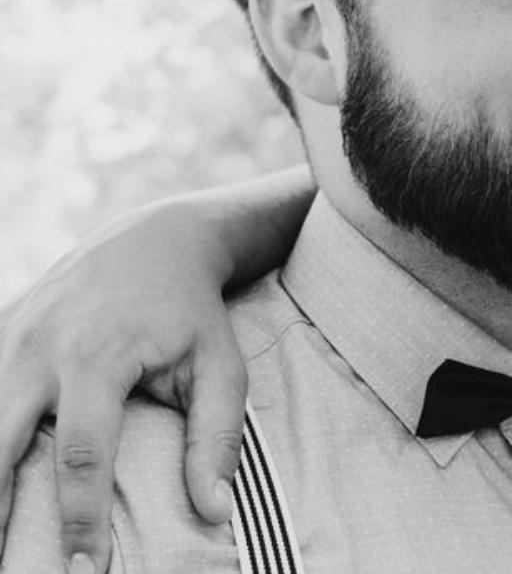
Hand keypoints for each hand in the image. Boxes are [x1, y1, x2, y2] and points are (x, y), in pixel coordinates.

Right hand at [0, 203, 247, 573]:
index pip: (83, 455)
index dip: (81, 521)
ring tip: (1, 536)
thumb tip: (215, 512)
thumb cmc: (193, 311)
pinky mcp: (0, 330)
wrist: (156, 240)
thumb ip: (217, 436)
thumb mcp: (220, 364)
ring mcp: (11, 335)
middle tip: (10, 569)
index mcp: (98, 355)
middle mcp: (41, 346)